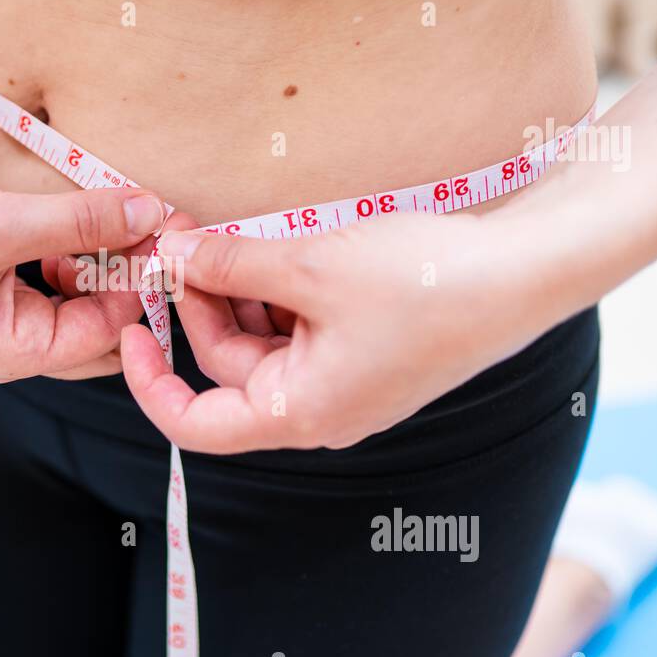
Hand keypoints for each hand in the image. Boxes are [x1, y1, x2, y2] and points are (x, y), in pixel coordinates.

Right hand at [0, 148, 165, 381]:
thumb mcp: (0, 224)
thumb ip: (80, 222)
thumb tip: (149, 211)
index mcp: (11, 352)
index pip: (106, 333)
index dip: (141, 285)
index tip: (167, 233)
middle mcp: (13, 341)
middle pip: (102, 325)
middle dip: (132, 278)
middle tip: (158, 225)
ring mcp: (6, 311)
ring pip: (85, 296)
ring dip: (109, 258)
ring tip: (125, 215)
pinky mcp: (2, 276)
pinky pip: (62, 272)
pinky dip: (81, 246)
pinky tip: (85, 217)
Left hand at [120, 208, 576, 452]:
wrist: (525, 272)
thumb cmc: (425, 283)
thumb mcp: (310, 268)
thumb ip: (232, 266)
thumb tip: (171, 257)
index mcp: (299, 412)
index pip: (195, 423)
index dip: (150, 381)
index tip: (130, 328)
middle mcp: (317, 408)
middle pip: (227, 364)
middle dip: (198, 301)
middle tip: (178, 238)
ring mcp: (343, 380)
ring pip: (262, 339)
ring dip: (238, 289)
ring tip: (224, 233)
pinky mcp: (363, 350)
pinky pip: (298, 326)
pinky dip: (277, 289)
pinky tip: (273, 244)